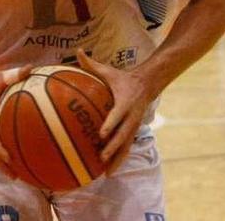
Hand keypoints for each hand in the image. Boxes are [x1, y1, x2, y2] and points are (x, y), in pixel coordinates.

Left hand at [76, 48, 152, 174]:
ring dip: (117, 159)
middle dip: (113, 147)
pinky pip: (126, 148)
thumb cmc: (121, 78)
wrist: (147, 85)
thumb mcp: (108, 70)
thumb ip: (91, 64)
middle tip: (101, 157)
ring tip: (106, 173)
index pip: (117, 115)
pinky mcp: (132, 132)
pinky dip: (118, 160)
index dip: (111, 124)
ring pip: (126, 146)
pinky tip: (108, 171)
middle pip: (123, 136)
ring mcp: (133, 127)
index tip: (101, 133)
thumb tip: (77, 51)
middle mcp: (131, 117)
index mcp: (125, 103)